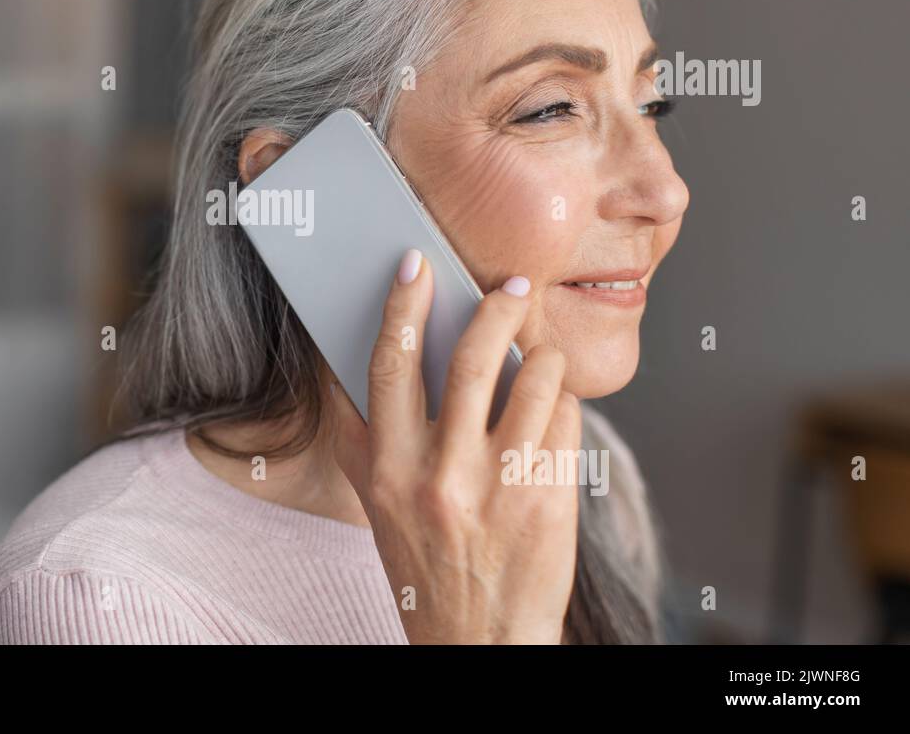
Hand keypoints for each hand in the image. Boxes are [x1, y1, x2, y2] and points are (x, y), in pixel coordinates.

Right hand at [329, 249, 580, 643]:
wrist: (480, 643)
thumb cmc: (425, 567)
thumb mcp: (375, 504)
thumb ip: (359, 435)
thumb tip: (340, 362)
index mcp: (390, 469)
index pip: (390, 364)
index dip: (402, 305)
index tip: (416, 266)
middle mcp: (443, 475)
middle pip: (473, 359)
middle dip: (498, 308)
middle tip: (513, 285)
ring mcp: (502, 488)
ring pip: (536, 380)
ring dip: (544, 355)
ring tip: (540, 355)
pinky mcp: (551, 500)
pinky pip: (568, 420)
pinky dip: (565, 402)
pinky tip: (554, 409)